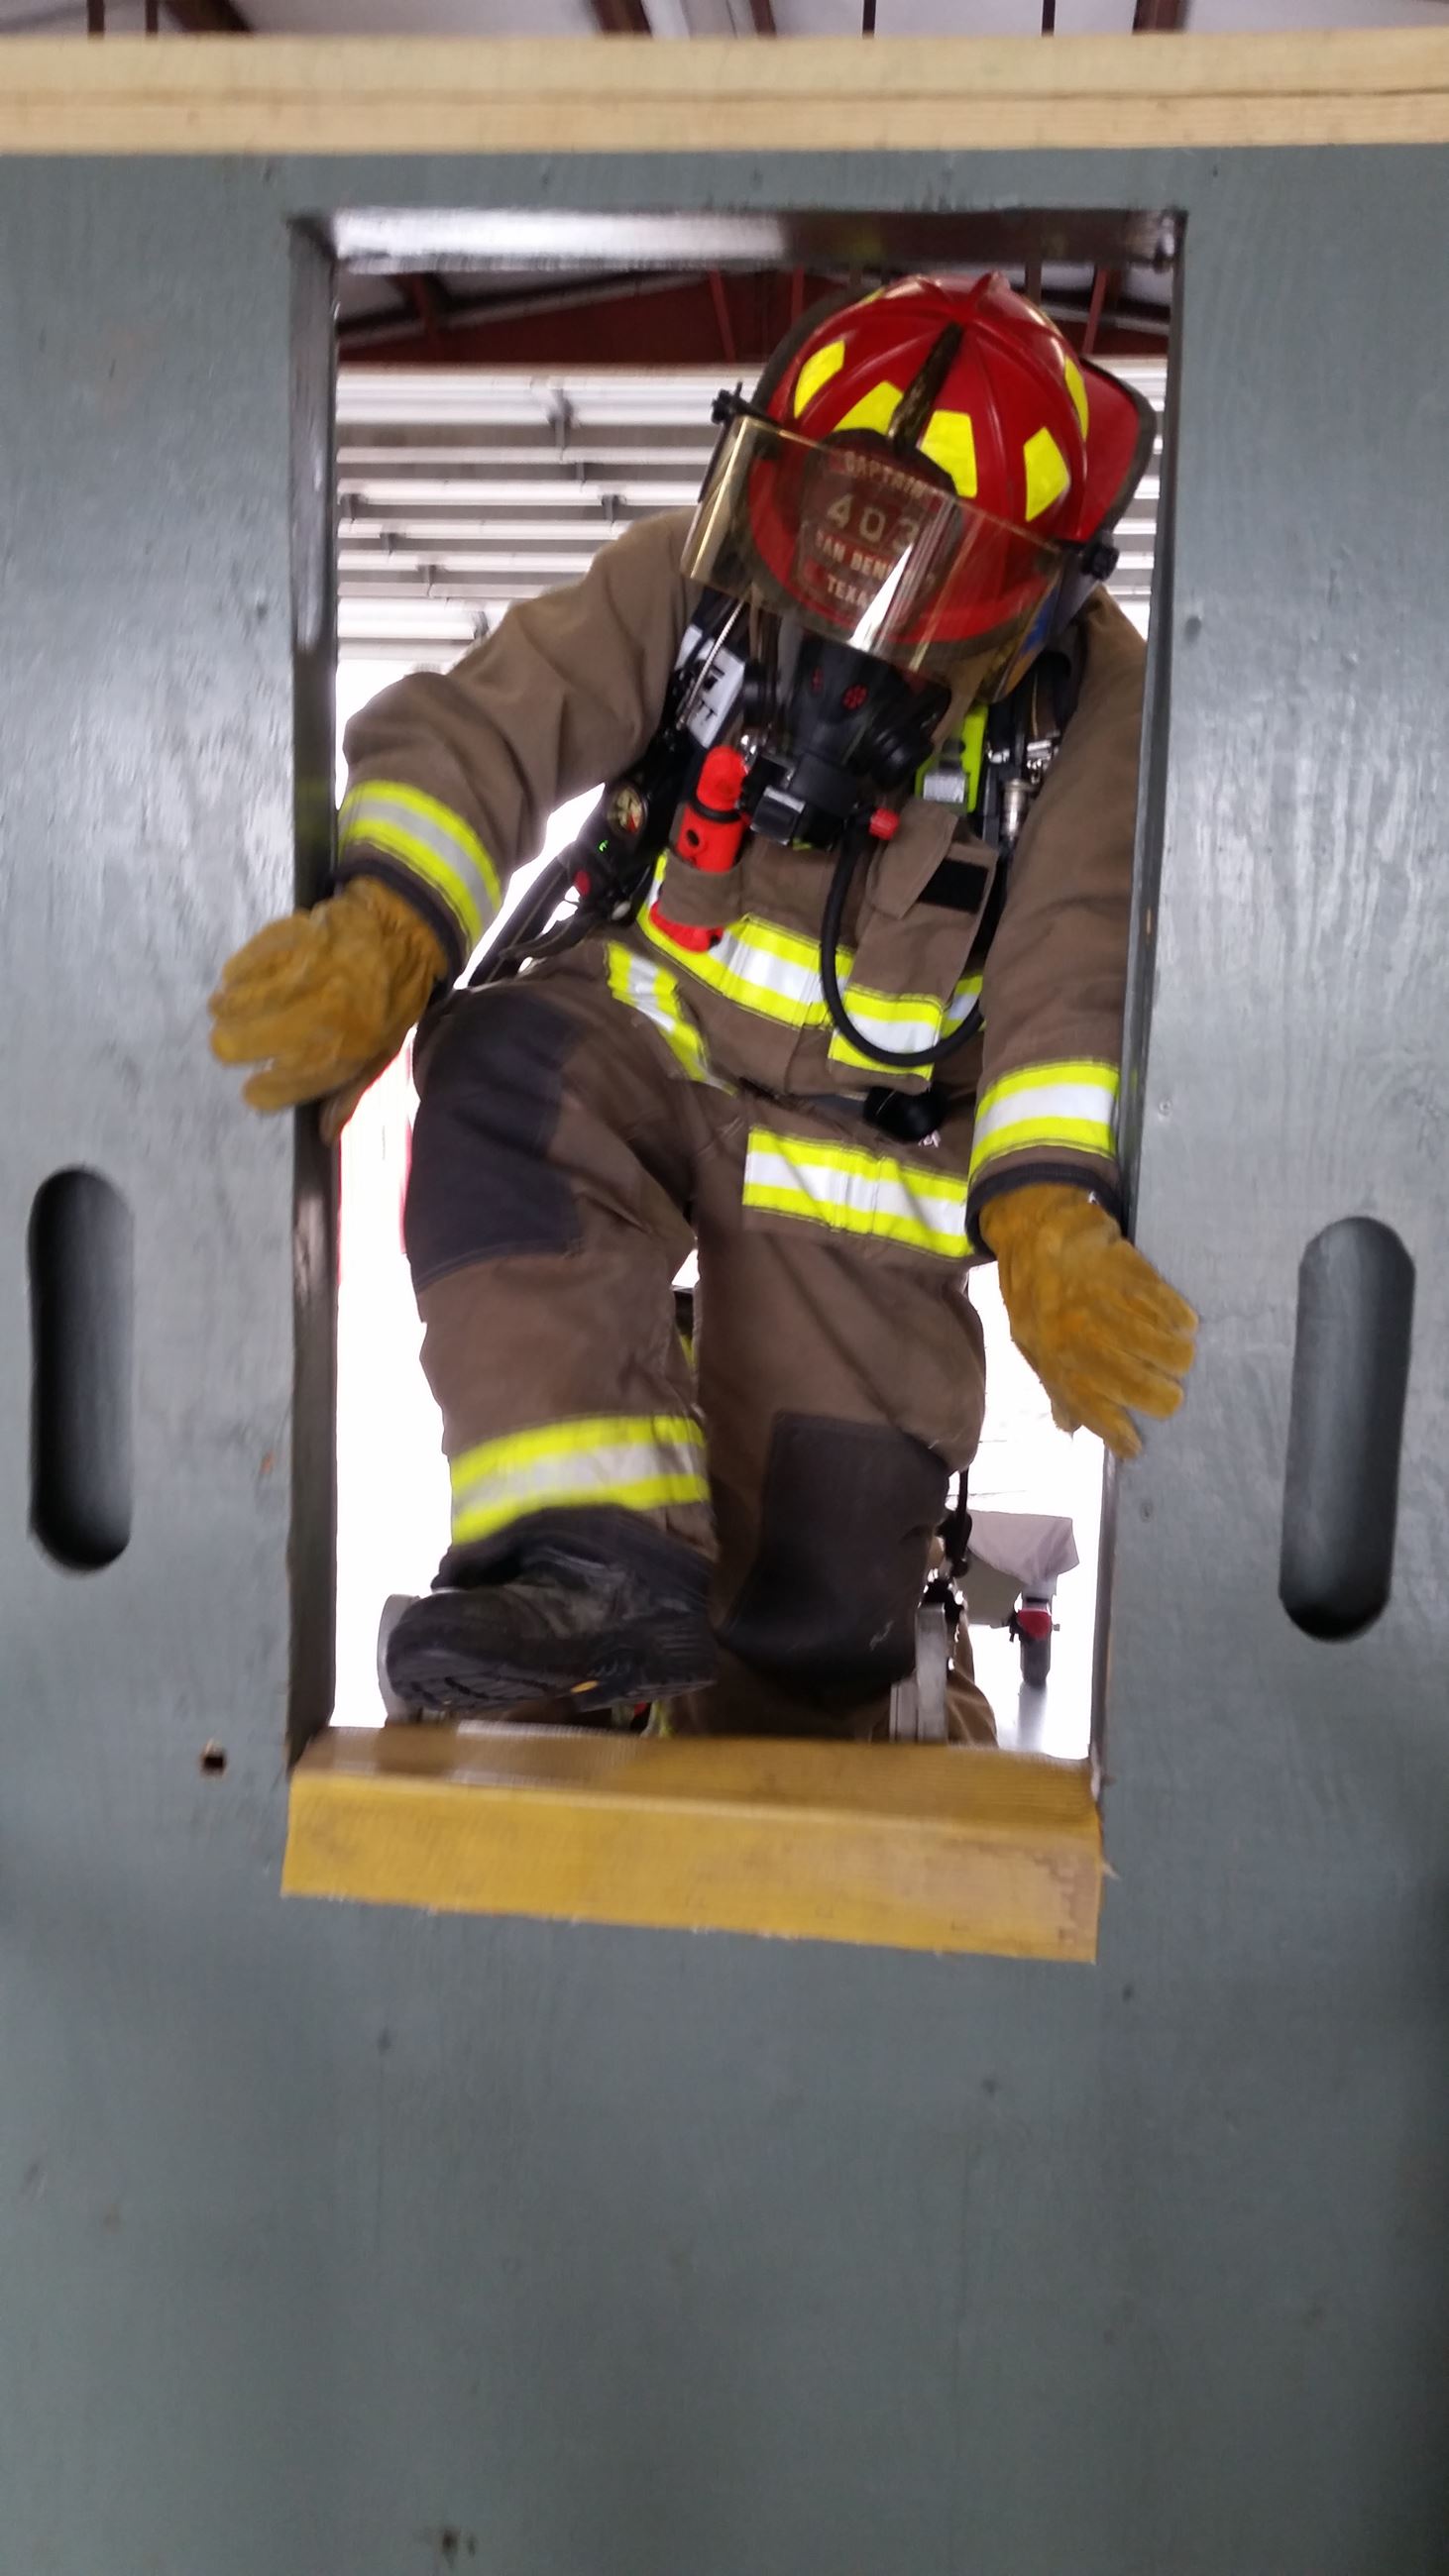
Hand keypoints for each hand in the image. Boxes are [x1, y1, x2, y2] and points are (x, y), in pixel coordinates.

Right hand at [209, 877, 445, 1137]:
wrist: (406, 932)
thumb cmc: (393, 999)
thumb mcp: (382, 1052)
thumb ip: (349, 1093)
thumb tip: (323, 1135)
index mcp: (344, 1049)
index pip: (281, 1084)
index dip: (261, 1092)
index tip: (252, 1090)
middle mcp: (319, 1015)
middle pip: (241, 1043)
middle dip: (229, 1047)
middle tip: (230, 1044)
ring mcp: (303, 974)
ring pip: (236, 1003)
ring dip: (225, 1009)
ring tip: (223, 1009)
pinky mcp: (293, 938)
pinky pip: (245, 963)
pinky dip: (235, 973)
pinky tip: (233, 980)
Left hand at [979, 1183, 1195, 1460]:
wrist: (1036, 1230)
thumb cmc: (1033, 1294)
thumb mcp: (1030, 1343)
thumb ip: (1055, 1385)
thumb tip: (1070, 1429)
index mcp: (1055, 1358)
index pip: (1091, 1409)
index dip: (1117, 1434)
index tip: (1137, 1448)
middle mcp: (1082, 1337)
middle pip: (1135, 1383)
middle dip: (1161, 1398)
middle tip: (1173, 1399)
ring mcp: (1106, 1305)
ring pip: (1157, 1345)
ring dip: (1176, 1357)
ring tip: (1182, 1360)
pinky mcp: (1126, 1273)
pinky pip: (1163, 1304)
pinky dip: (1179, 1317)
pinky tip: (1186, 1323)